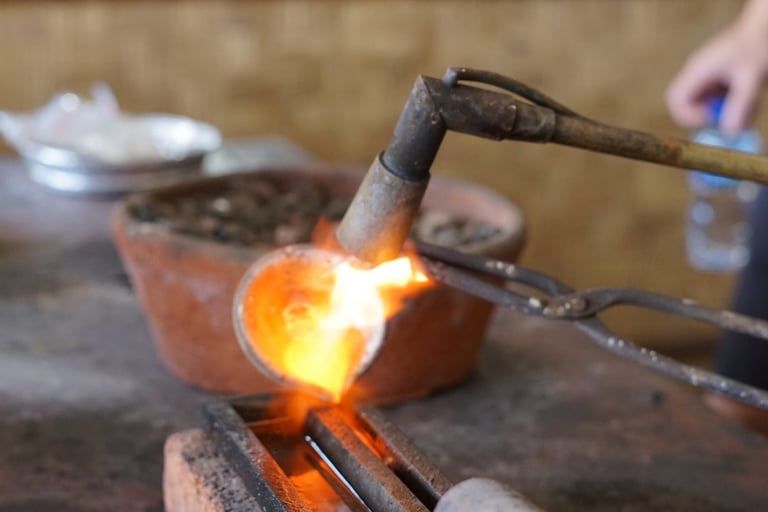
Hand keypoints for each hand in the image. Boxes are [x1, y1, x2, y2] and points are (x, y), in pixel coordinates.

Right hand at [666, 15, 767, 134]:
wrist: (763, 28)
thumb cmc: (756, 46)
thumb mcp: (751, 78)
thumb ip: (740, 105)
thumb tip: (729, 133)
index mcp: (697, 71)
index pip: (675, 100)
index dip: (688, 116)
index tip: (712, 118)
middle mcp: (696, 75)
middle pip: (687, 106)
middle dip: (708, 116)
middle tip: (731, 116)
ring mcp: (705, 78)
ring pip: (704, 106)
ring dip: (724, 112)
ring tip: (748, 105)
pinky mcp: (716, 81)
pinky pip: (716, 101)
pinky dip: (732, 106)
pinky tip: (749, 98)